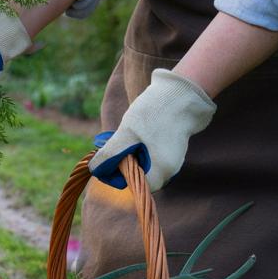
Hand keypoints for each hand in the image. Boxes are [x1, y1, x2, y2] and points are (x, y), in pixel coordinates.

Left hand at [90, 69, 216, 191]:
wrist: (182, 93)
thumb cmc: (153, 114)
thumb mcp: (125, 134)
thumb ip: (109, 155)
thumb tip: (95, 170)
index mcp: (159, 173)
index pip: (131, 186)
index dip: (116, 172)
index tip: (113, 154)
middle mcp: (169, 171)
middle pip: (137, 176)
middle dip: (123, 161)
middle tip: (120, 141)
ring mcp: (173, 160)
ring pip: (143, 164)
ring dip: (131, 152)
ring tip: (132, 133)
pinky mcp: (173, 150)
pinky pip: (151, 155)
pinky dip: (141, 147)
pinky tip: (142, 131)